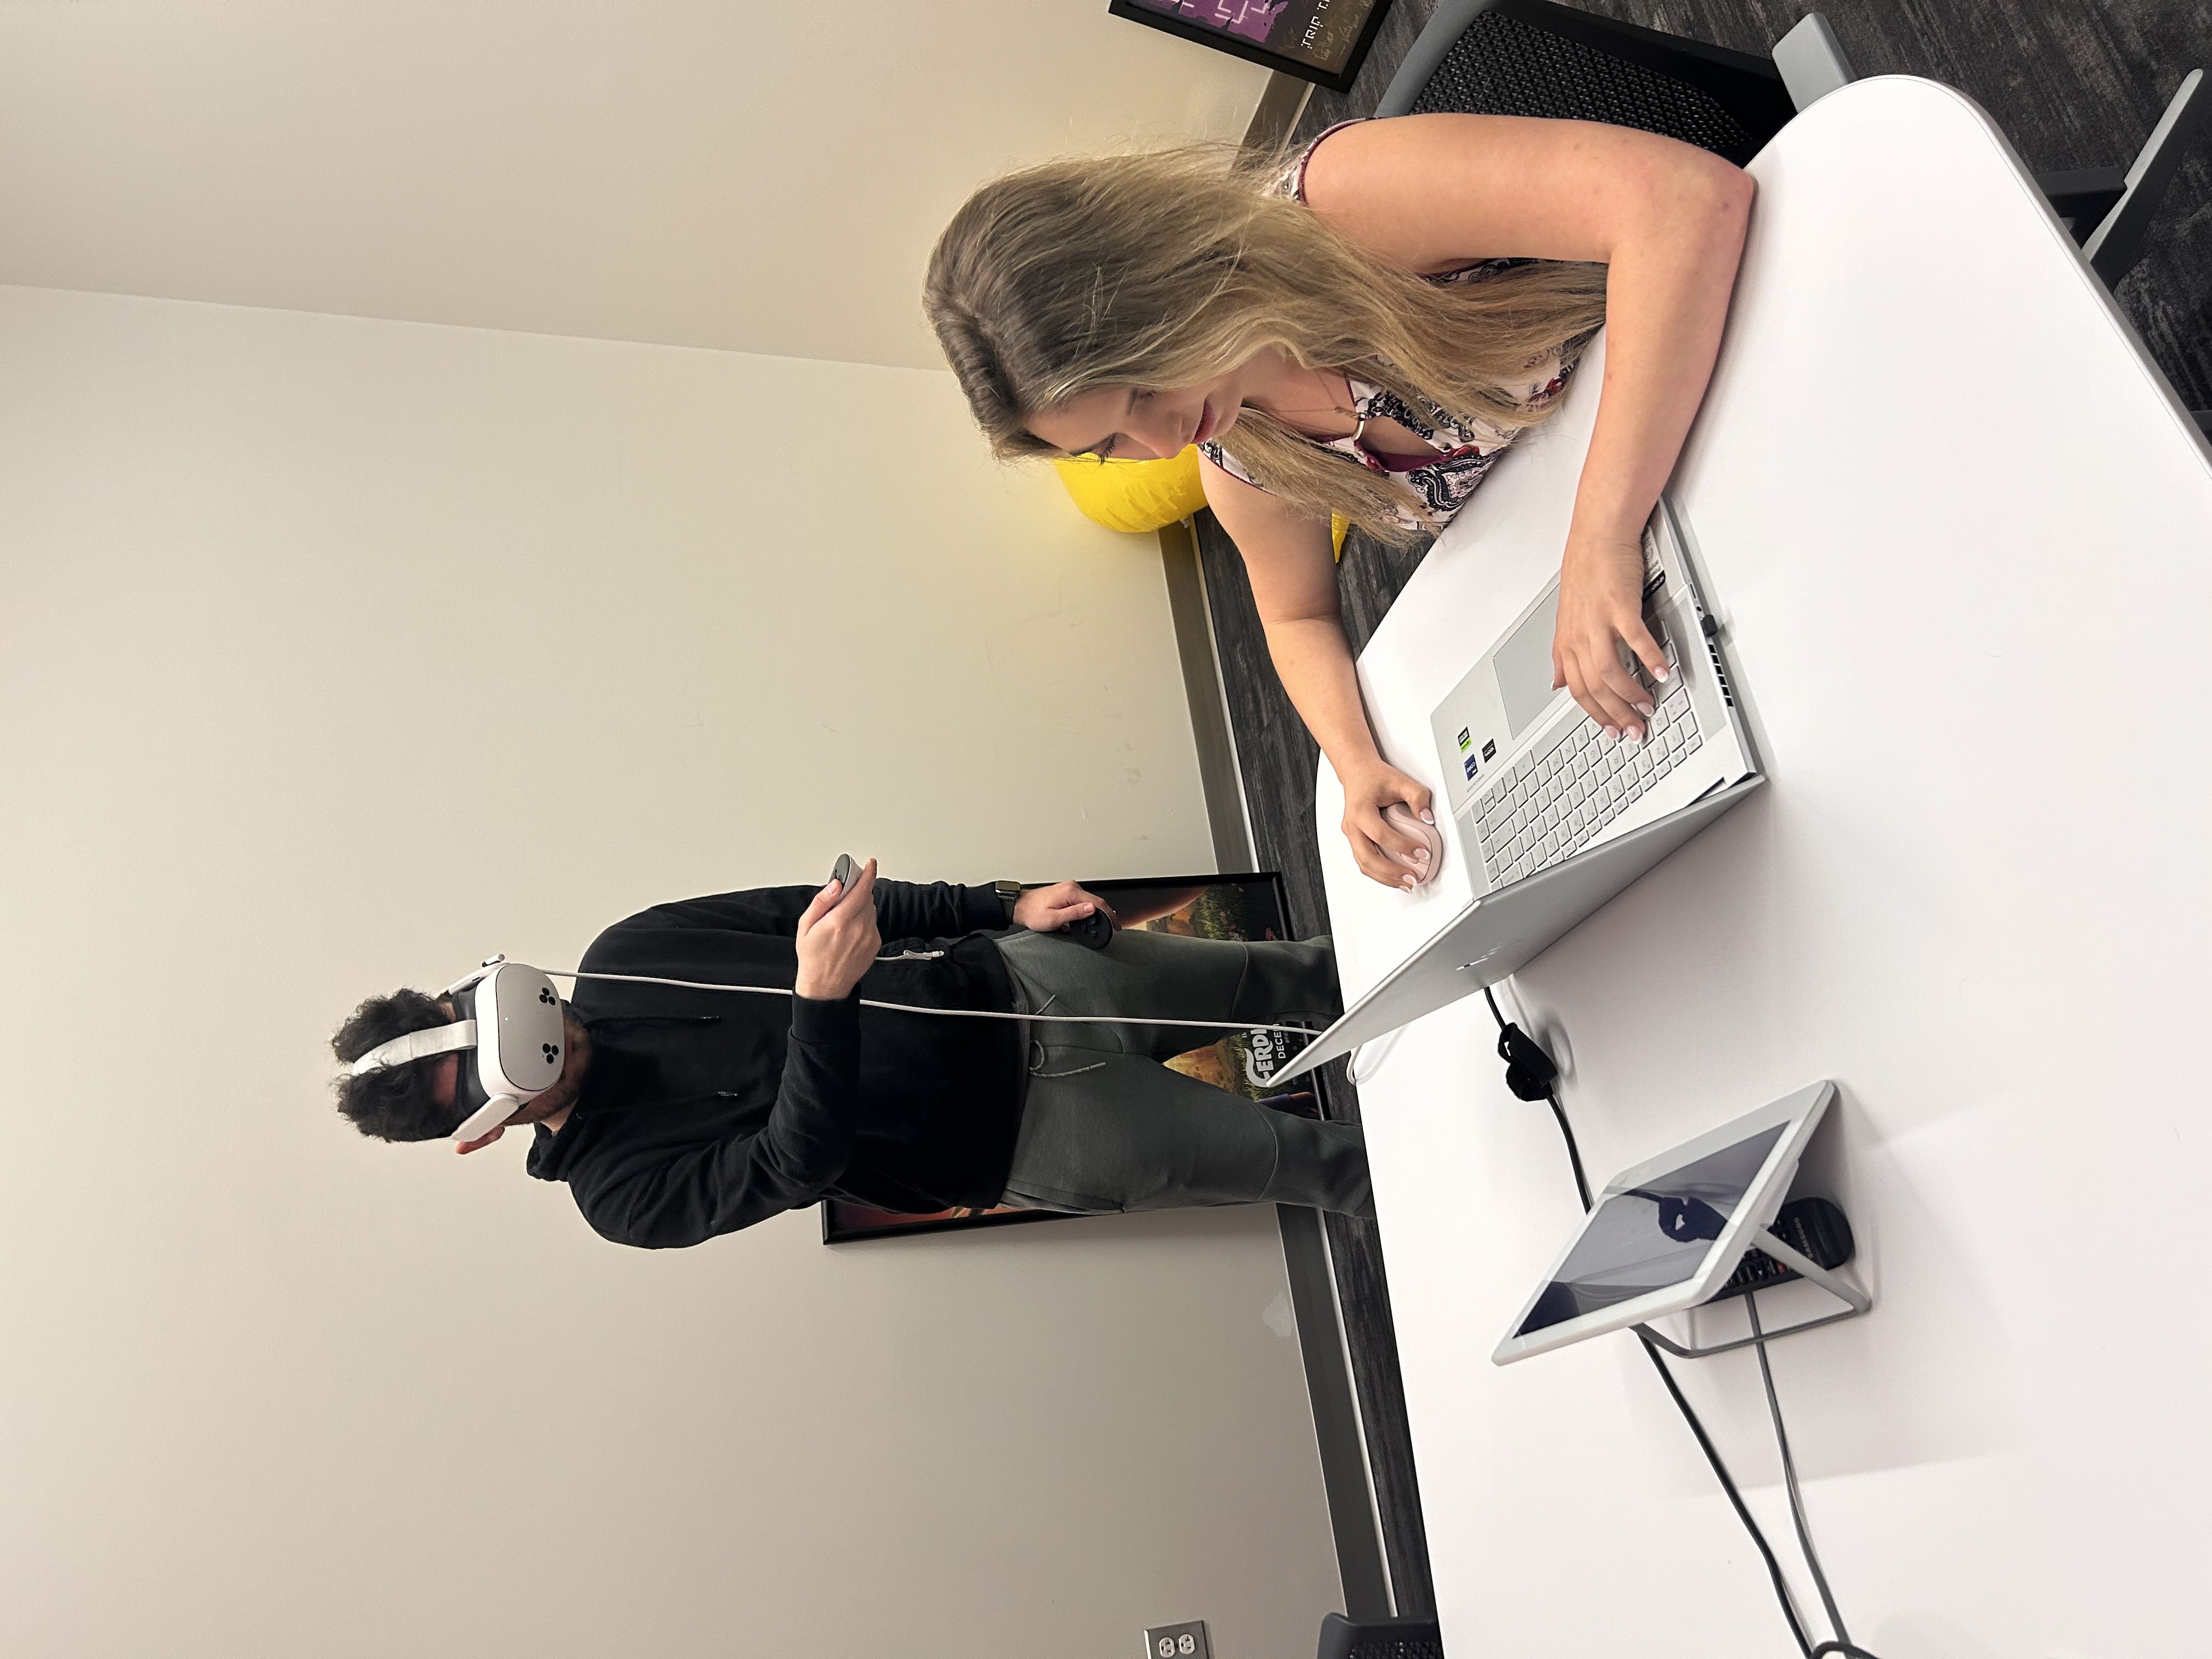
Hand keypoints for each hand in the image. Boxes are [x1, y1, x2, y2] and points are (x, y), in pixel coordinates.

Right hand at [795, 857, 881, 999]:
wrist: (825, 986)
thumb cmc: (812, 957)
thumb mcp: (806, 926)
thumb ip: (822, 902)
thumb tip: (835, 885)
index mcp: (840, 921)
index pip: (861, 890)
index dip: (868, 873)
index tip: (870, 864)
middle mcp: (858, 928)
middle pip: (867, 897)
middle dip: (857, 892)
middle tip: (842, 898)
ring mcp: (869, 937)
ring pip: (870, 909)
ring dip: (860, 907)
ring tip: (842, 920)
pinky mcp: (875, 943)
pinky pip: (872, 922)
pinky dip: (864, 921)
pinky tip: (850, 931)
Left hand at [1013, 880, 1114, 932]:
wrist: (1020, 907)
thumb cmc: (1033, 913)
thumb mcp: (1055, 918)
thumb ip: (1075, 913)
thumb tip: (1092, 908)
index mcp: (1070, 892)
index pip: (1097, 903)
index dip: (1110, 915)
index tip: (1116, 925)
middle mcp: (1071, 887)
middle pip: (1095, 901)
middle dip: (1104, 915)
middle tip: (1111, 927)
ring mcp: (1069, 888)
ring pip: (1089, 901)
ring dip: (1094, 913)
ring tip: (1098, 925)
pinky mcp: (1066, 892)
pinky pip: (1081, 900)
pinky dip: (1086, 910)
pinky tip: (1085, 919)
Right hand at [1340, 759, 1434, 889]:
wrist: (1356, 772)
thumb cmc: (1374, 777)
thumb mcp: (1400, 781)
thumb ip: (1418, 797)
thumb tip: (1428, 819)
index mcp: (1360, 811)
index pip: (1381, 835)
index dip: (1402, 846)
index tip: (1422, 852)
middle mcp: (1352, 826)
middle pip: (1368, 858)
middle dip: (1391, 872)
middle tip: (1412, 878)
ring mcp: (1351, 835)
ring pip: (1364, 865)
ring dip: (1385, 878)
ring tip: (1405, 883)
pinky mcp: (1355, 841)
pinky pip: (1364, 862)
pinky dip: (1379, 873)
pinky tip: (1394, 877)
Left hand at [1553, 531, 1668, 740]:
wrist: (1597, 536)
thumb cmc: (1586, 574)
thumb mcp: (1566, 620)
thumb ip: (1564, 655)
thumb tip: (1557, 683)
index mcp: (1566, 642)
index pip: (1577, 691)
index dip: (1595, 715)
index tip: (1613, 731)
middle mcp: (1578, 635)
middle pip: (1594, 687)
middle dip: (1616, 714)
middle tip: (1636, 729)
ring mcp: (1597, 621)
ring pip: (1609, 671)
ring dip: (1630, 693)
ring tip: (1648, 705)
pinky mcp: (1618, 605)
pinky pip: (1634, 639)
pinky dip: (1649, 658)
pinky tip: (1661, 671)